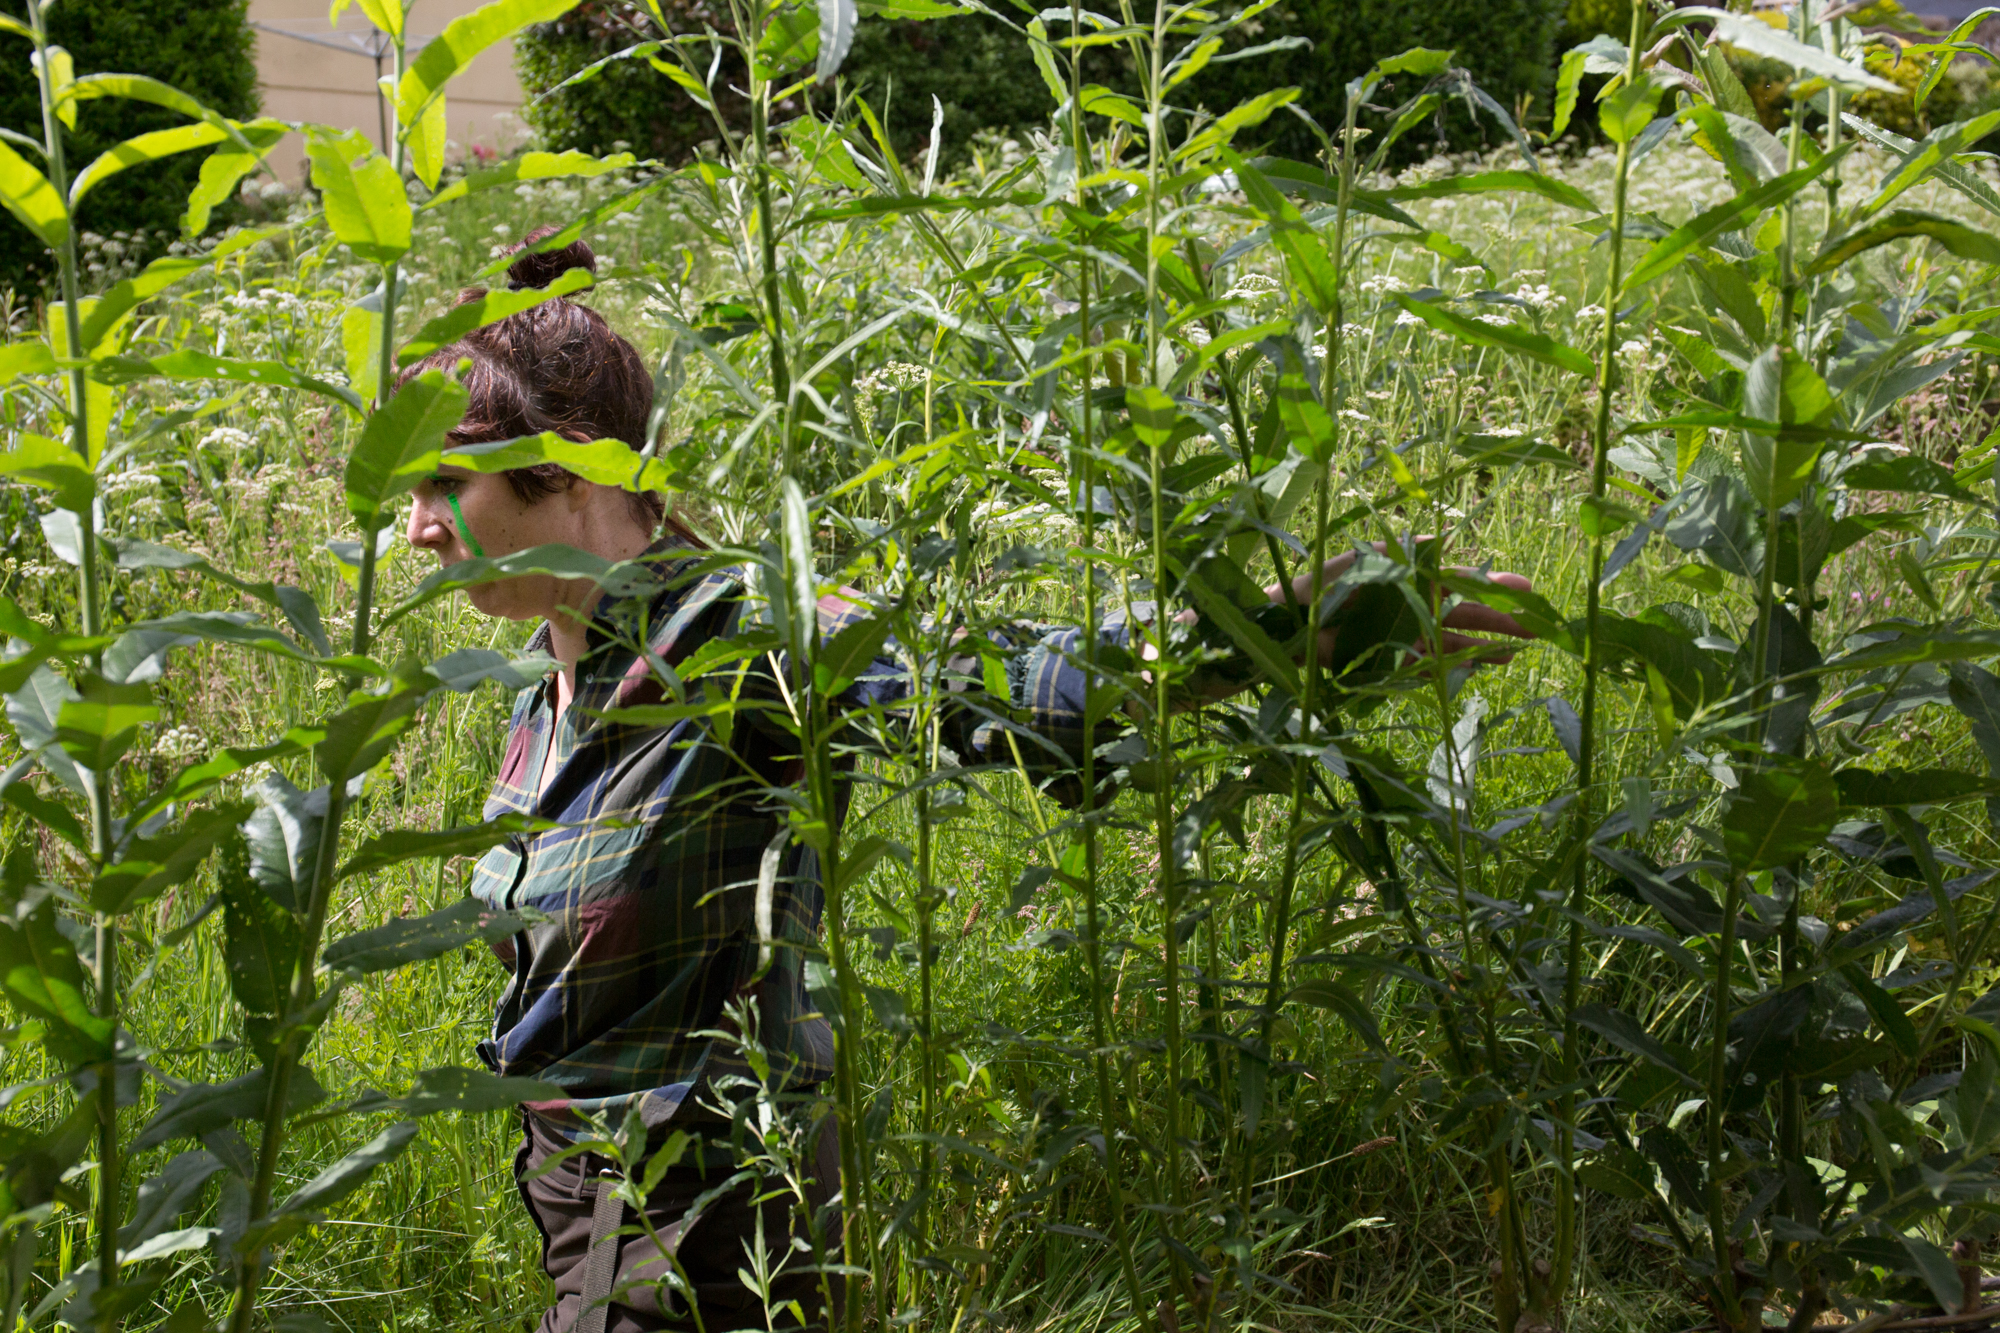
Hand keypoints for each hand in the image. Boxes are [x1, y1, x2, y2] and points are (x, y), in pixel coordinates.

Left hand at [1267, 542, 1536, 668]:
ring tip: (1519, 649)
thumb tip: (1447, 540)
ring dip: (1487, 645)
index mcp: (1416, 578)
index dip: (1494, 586)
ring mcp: (1410, 636)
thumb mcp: (1372, 561)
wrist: (1294, 621)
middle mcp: (1418, 608)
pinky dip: (1454, 665)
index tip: (1525, 588)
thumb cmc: (1329, 583)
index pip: (1464, 583)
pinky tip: (1480, 664)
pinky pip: (1431, 665)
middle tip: (1538, 624)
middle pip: (1469, 614)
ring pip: (1457, 642)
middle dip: (1503, 618)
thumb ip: (1409, 554)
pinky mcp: (1395, 661)